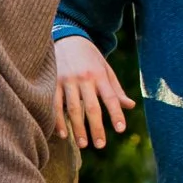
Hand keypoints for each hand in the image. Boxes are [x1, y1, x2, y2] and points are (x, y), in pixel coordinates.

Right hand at [53, 35, 133, 149]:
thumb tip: (130, 106)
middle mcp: (84, 78)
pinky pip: (55, 105)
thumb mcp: (105, 69)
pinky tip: (62, 134)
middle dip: (96, 127)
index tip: (120, 130)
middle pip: (91, 107)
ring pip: (73, 108)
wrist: (67, 38)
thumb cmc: (89, 57)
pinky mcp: (52, 83)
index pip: (110, 98)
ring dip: (77, 128)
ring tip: (83, 144)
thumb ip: (116, 88)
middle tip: (100, 145)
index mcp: (99, 75)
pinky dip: (58, 120)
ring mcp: (67, 81)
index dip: (116, 114)